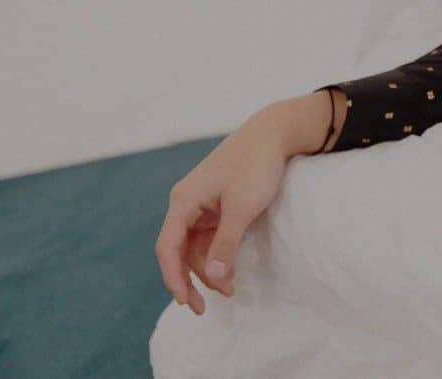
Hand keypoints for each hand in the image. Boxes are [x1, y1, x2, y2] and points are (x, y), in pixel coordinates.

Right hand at [155, 111, 292, 315]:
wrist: (273, 134)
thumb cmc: (256, 165)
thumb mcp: (243, 207)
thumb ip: (226, 243)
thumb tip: (212, 276)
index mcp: (184, 200)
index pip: (168, 247)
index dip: (173, 277)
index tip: (185, 301)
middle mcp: (186, 202)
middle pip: (180, 250)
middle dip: (192, 278)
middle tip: (203, 308)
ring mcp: (201, 203)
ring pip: (195, 246)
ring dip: (208, 268)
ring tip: (228, 290)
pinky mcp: (216, 204)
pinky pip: (209, 236)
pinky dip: (217, 254)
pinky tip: (228, 270)